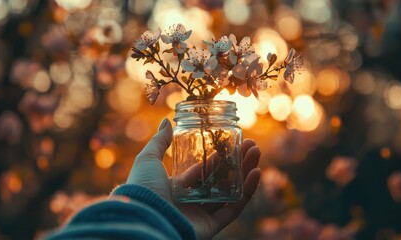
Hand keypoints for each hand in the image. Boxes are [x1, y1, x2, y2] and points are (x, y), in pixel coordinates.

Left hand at [127, 118, 260, 239]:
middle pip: (221, 180)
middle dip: (237, 162)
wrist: (144, 218)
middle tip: (251, 146)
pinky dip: (246, 192)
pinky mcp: (212, 226)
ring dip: (245, 173)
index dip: (220, 157)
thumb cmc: (144, 189)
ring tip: (256, 153)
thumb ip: (158, 142)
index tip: (234, 142)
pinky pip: (233, 209)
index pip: (204, 170)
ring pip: (230, 193)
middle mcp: (191, 201)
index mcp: (178, 187)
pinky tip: (255, 173)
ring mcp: (202, 214)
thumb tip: (166, 121)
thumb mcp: (148, 160)